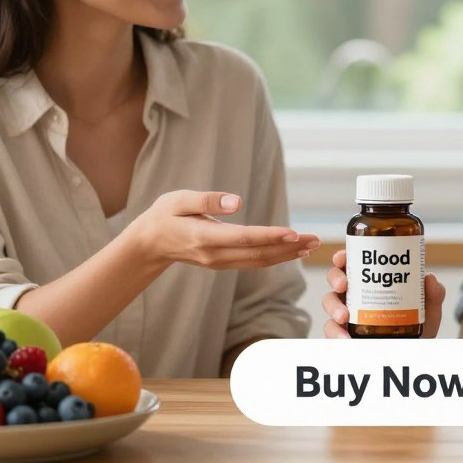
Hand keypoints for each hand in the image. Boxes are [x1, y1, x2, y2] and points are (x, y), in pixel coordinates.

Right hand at [132, 190, 318, 269]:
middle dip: (288, 247)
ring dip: (286, 254)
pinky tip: (291, 252)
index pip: (243, 238)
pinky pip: (253, 262)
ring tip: (310, 245)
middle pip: (258, 253)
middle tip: (314, 239)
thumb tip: (236, 201)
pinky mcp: (223, 263)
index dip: (270, 236)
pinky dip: (275, 257)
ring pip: (259, 261)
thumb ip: (207, 200)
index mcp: (203, 238)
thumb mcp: (178, 200)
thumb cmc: (163, 216)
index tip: (292, 232)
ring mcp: (219, 262)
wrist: (149, 244)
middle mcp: (214, 255)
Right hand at [321, 249, 445, 338]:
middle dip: (335, 278)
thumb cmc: (416, 325)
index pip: (353, 262)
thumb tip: (430, 278)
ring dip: (333, 308)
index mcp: (371, 280)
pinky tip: (346, 339)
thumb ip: (434, 295)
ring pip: (329, 303)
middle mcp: (355, 294)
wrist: (414, 350)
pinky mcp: (343, 333)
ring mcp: (346, 314)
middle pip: (336, 278)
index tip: (343, 257)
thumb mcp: (429, 309)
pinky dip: (335, 334)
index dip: (343, 256)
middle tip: (344, 285)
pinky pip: (331, 331)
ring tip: (344, 317)